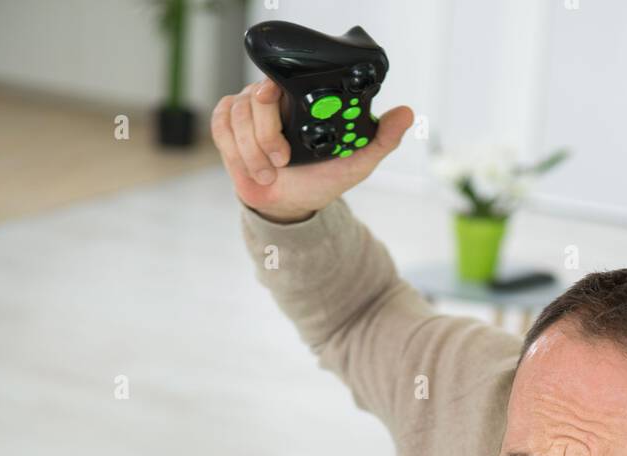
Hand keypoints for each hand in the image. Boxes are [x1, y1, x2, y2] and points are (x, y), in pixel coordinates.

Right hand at [210, 78, 413, 222]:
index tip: (285, 134)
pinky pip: (221, 129)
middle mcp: (271, 99)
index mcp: (299, 98)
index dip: (274, 100)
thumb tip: (406, 114)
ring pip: (236, 117)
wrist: (293, 204)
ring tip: (269, 172)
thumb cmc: (321, 178)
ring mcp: (246, 111)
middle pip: (253, 100)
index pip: (278, 80)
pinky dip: (235, 152)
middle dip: (265, 137)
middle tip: (281, 160)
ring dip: (251, 153)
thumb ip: (382, 138)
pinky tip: (252, 168)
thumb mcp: (356, 161)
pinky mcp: (227, 127)